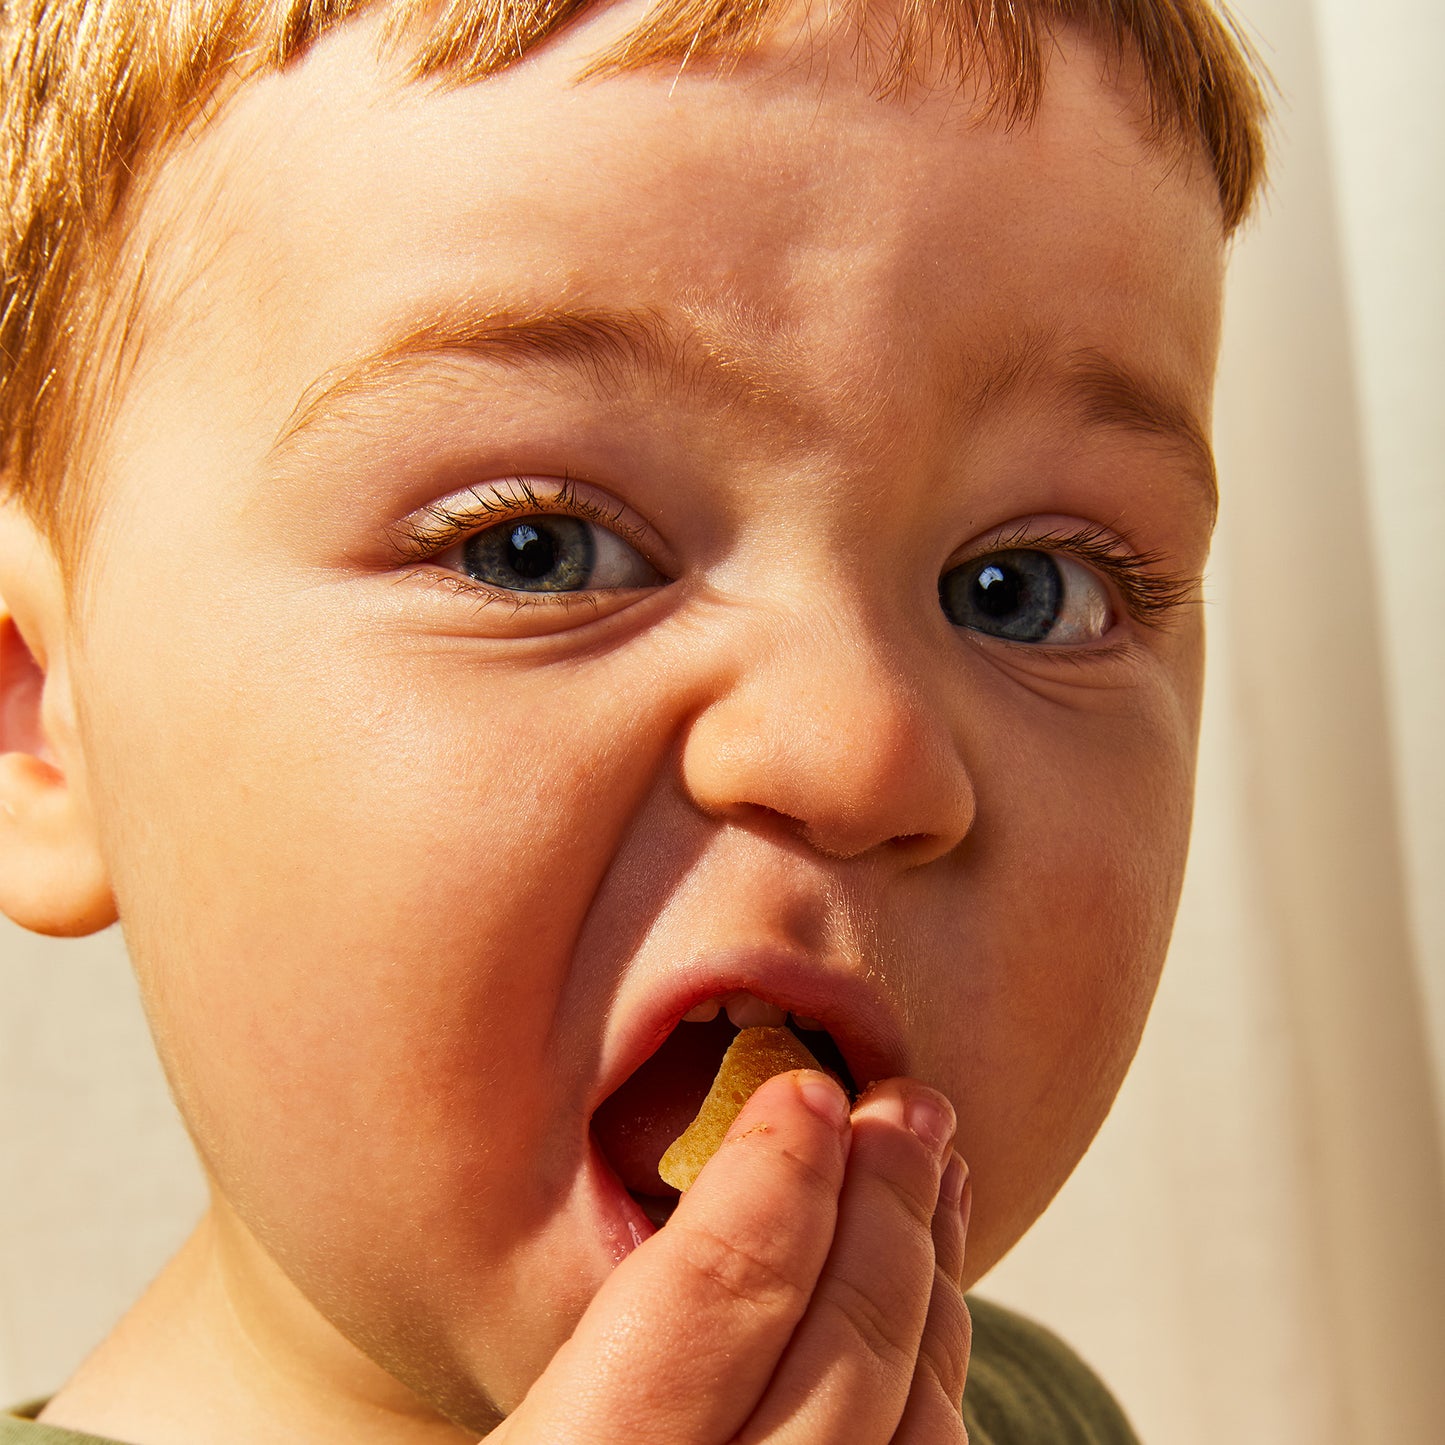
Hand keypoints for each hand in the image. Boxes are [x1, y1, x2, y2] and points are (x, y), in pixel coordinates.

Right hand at [489, 1071, 971, 1442]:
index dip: (771, 1180)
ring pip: (915, 1435)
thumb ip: (600, 1353)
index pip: (703, 1309)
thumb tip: (747, 1189)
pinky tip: (927, 1322)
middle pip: (839, 1364)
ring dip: (934, 1290)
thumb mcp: (522, 1425)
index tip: (804, 1092)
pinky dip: (936, 1391)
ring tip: (938, 1183)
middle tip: (909, 1109)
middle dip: (886, 1211)